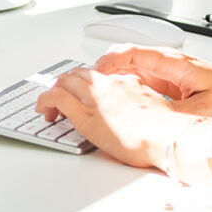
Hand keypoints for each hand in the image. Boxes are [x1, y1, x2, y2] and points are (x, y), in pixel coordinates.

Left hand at [35, 67, 201, 168]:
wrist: (168, 136)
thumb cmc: (167, 130)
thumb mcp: (156, 111)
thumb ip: (142, 107)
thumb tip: (138, 115)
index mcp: (128, 82)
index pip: (102, 76)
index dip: (89, 83)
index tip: (85, 91)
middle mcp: (110, 85)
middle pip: (80, 74)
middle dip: (68, 83)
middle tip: (62, 94)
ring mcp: (96, 98)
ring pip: (65, 82)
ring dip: (54, 90)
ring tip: (50, 103)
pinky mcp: (85, 115)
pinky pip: (57, 99)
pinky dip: (46, 101)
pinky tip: (43, 109)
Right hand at [94, 45, 211, 116]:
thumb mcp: (204, 110)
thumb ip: (176, 114)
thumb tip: (152, 120)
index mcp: (171, 62)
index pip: (131, 53)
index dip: (109, 62)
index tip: (94, 75)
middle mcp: (165, 64)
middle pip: (123, 59)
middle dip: (101, 71)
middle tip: (86, 87)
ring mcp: (164, 73)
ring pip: (128, 70)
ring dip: (110, 80)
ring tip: (95, 96)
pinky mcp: (166, 84)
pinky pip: (137, 81)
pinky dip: (122, 88)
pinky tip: (117, 103)